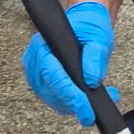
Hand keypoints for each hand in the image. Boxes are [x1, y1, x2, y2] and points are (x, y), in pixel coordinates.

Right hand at [23, 0, 116, 126]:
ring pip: (53, 100)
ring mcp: (37, 73)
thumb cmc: (87, 26)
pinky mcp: (42, 82)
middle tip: (94, 111)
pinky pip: (55, 99)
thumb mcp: (97, 37)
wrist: (84, 23)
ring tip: (96, 101)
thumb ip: (94, 57)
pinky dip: (71, 103)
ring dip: (74, 105)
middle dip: (74, 104)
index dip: (71, 97)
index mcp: (44, 45)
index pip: (54, 76)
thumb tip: (91, 80)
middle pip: (51, 92)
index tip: (86, 111)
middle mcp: (35, 60)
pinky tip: (86, 99)